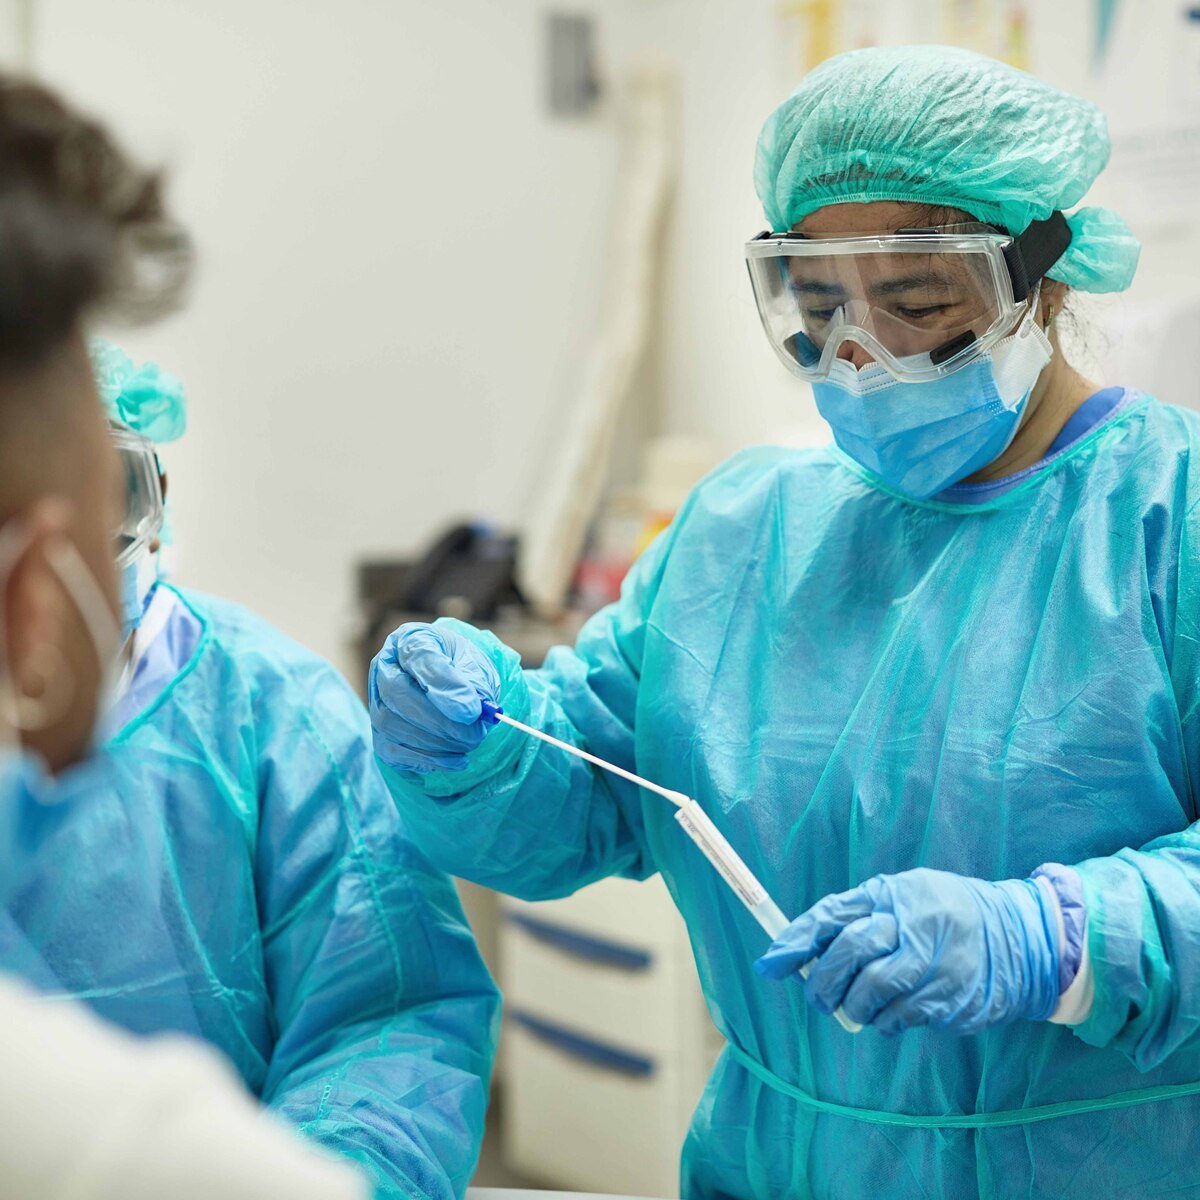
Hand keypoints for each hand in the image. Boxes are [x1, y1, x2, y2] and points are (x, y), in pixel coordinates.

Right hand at [369, 622, 499, 773]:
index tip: (472, 710)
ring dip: (436, 742)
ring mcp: (376, 701)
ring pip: (392, 724)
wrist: (456, 689)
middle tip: (475, 734)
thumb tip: (469, 712)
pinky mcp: (379, 732)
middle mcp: (385, 666)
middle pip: (397, 693)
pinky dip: (428, 759)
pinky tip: (457, 760)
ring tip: (470, 743)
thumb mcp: (478, 667)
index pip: (419, 656)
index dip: (444, 684)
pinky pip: (394, 751)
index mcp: (411, 639)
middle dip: (440, 721)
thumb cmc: (464, 670)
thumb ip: (475, 683)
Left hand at [754, 868, 1059, 1034]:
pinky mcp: (951, 998)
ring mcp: (935, 961)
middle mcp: (913, 922)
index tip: (770, 965)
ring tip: (857, 1007)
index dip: (796, 940)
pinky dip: (885, 1022)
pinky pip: (900, 1018)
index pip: (833, 914)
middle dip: (824, 982)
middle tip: (819, 998)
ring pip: (872, 992)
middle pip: (850, 952)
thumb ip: (852, 917)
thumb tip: (795, 951)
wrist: (1017, 938)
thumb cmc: (939, 915)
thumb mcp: (898, 898)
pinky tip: (891, 1013)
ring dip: (855, 1007)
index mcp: (891, 893)